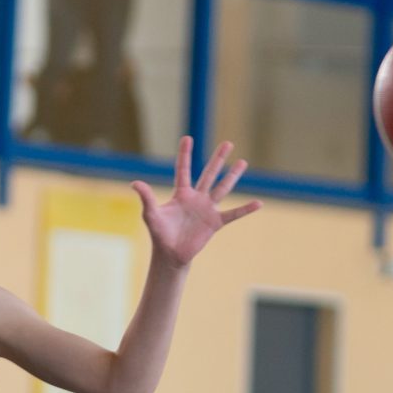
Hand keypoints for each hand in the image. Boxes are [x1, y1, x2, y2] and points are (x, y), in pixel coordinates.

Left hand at [130, 138, 260, 265]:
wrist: (170, 254)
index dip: (185, 154)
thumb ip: (146, 198)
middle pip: (209, 174)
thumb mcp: (151, 215)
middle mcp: (196, 198)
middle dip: (218, 159)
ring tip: (242, 162)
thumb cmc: (160, 234)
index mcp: (181, 194)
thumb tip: (134, 183)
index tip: (188, 137)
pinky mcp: (215, 223)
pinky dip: (245, 209)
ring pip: (222, 189)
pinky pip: (233, 214)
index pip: (183, 170)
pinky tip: (258, 203)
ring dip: (232, 176)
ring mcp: (207, 209)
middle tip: (228, 143)